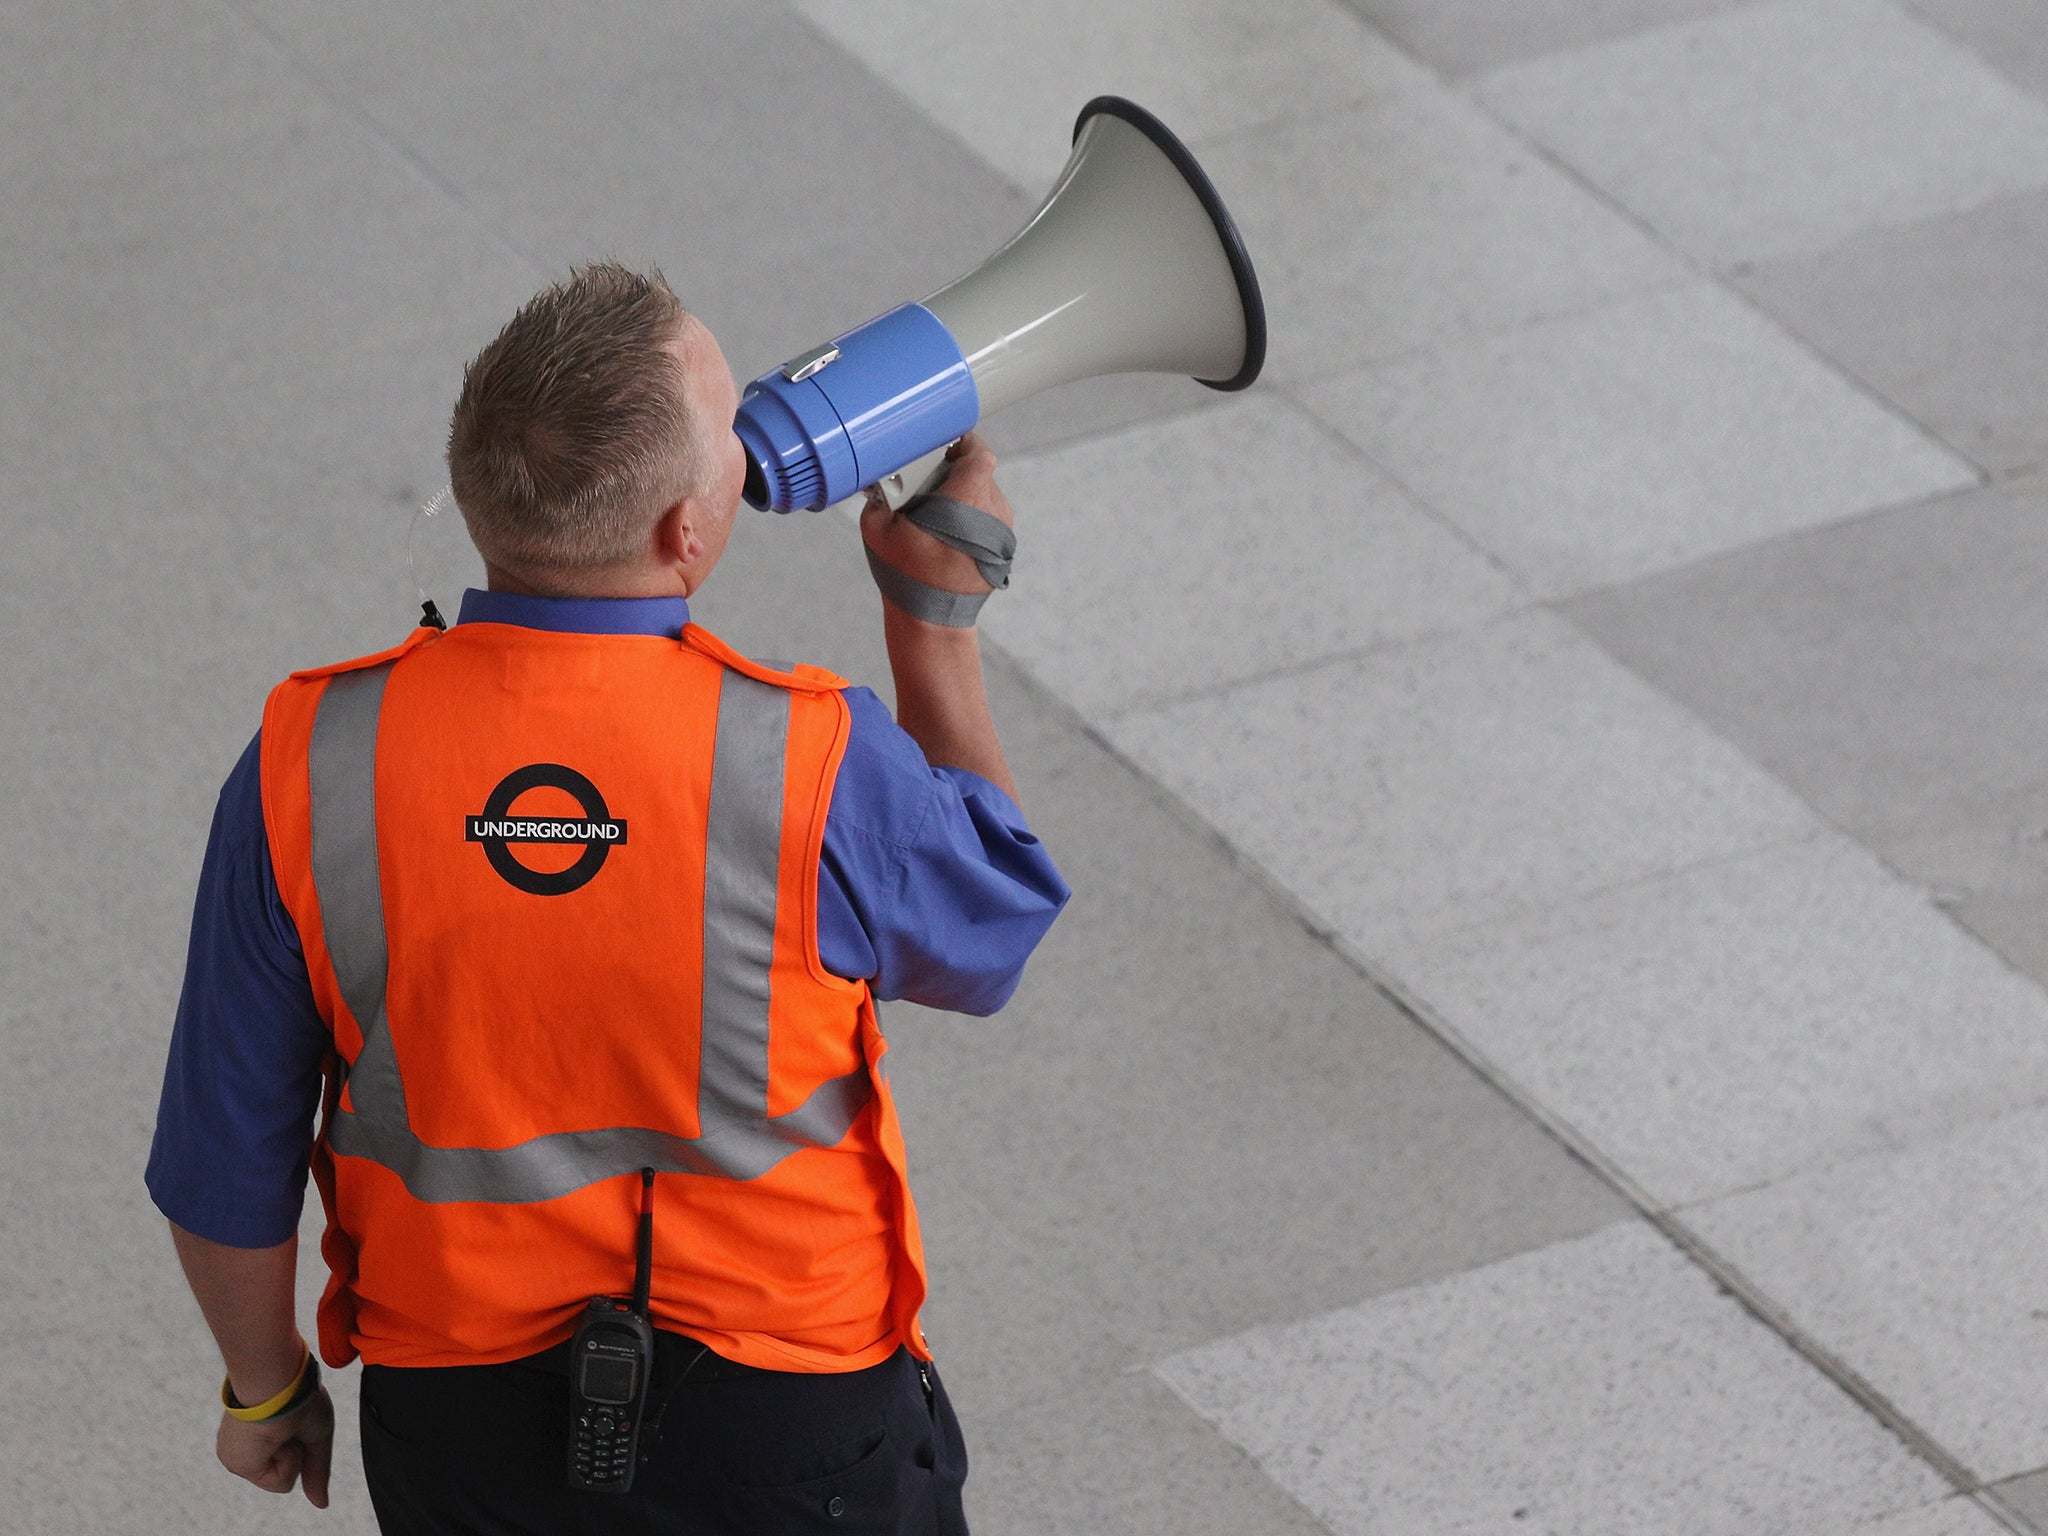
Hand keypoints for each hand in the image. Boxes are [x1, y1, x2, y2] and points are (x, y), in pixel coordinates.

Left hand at [216, 1386, 334, 1508]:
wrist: (279, 1385)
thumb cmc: (300, 1397)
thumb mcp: (317, 1435)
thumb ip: (316, 1471)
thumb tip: (321, 1504)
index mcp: (257, 1432)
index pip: (284, 1454)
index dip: (299, 1441)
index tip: (294, 1414)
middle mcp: (245, 1447)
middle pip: (285, 1469)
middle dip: (299, 1450)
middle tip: (291, 1422)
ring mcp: (240, 1458)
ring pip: (283, 1478)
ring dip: (294, 1455)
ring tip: (283, 1429)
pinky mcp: (239, 1465)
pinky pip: (279, 1481)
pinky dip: (288, 1460)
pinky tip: (276, 1438)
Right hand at [860, 433, 1014, 602]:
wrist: (932, 619)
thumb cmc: (906, 574)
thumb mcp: (879, 529)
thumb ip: (881, 493)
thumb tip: (882, 473)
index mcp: (965, 502)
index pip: (979, 455)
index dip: (966, 443)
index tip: (950, 443)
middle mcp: (991, 512)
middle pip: (979, 473)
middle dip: (955, 472)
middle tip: (930, 481)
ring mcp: (1003, 530)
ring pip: (986, 493)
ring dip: (964, 494)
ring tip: (938, 512)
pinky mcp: (1004, 545)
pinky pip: (991, 514)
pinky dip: (973, 515)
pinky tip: (950, 531)